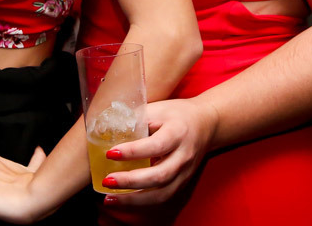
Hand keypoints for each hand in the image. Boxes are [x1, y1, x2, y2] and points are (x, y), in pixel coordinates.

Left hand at [99, 97, 218, 205]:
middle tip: (107, 181)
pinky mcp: (181, 183)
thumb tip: (105, 128)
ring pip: (161, 194)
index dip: (133, 151)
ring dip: (134, 200)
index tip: (110, 153)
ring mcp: (184, 173)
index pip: (156, 145)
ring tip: (110, 198)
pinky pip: (162, 198)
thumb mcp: (158, 109)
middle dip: (131, 182)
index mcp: (178, 133)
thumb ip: (135, 118)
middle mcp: (183, 156)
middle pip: (159, 175)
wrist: (206, 124)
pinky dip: (141, 203)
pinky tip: (123, 200)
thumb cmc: (177, 114)